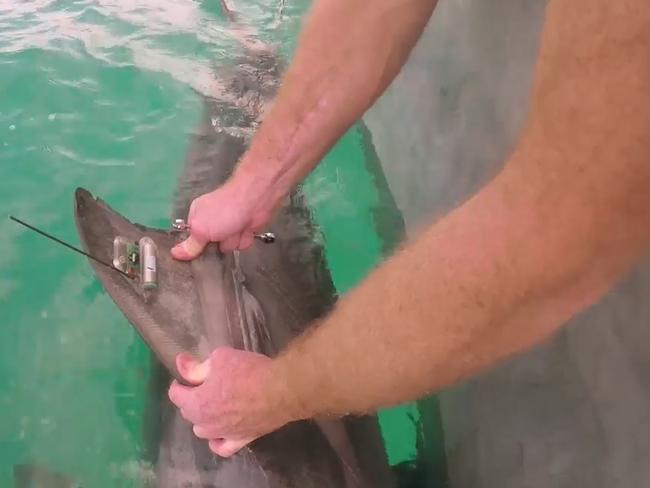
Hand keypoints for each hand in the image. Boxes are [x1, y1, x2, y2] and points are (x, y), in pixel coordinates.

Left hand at [168, 347, 294, 456]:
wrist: (280, 390)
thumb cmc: (249, 371)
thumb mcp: (220, 358)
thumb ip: (197, 366)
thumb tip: (180, 363)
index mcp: (197, 402)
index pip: (176, 395)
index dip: (180, 382)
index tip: (186, 372)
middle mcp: (206, 423)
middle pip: (189, 412)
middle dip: (192, 398)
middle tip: (204, 383)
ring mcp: (224, 434)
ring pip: (203, 430)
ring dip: (202, 418)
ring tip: (212, 405)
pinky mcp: (242, 440)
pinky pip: (222, 447)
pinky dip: (217, 441)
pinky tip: (219, 433)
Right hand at [171, 176, 276, 258]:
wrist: (255, 200)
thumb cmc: (224, 211)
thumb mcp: (201, 229)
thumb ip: (190, 244)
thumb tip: (175, 253)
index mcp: (197, 216)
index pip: (192, 239)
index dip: (197, 246)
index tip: (201, 247)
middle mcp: (212, 220)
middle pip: (211, 246)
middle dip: (218, 244)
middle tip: (221, 234)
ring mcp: (229, 225)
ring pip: (228, 246)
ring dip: (233, 241)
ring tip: (237, 229)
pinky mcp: (244, 228)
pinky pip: (241, 243)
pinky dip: (245, 239)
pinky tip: (247, 230)